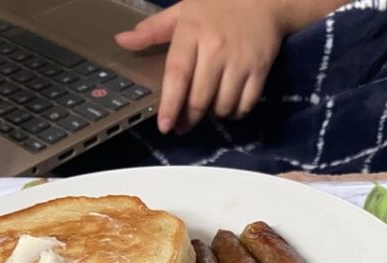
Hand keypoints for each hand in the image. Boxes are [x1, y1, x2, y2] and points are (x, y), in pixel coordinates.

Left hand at [116, 0, 286, 133]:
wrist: (263, 0)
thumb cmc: (218, 5)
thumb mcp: (183, 11)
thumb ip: (153, 29)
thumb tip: (122, 41)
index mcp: (192, 32)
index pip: (177, 75)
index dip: (170, 104)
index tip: (164, 125)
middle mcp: (215, 49)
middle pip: (200, 98)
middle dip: (189, 118)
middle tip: (182, 125)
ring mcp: (240, 61)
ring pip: (223, 106)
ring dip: (213, 115)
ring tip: (207, 109)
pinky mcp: (260, 70)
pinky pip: (245, 105)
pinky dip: (235, 112)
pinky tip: (228, 106)